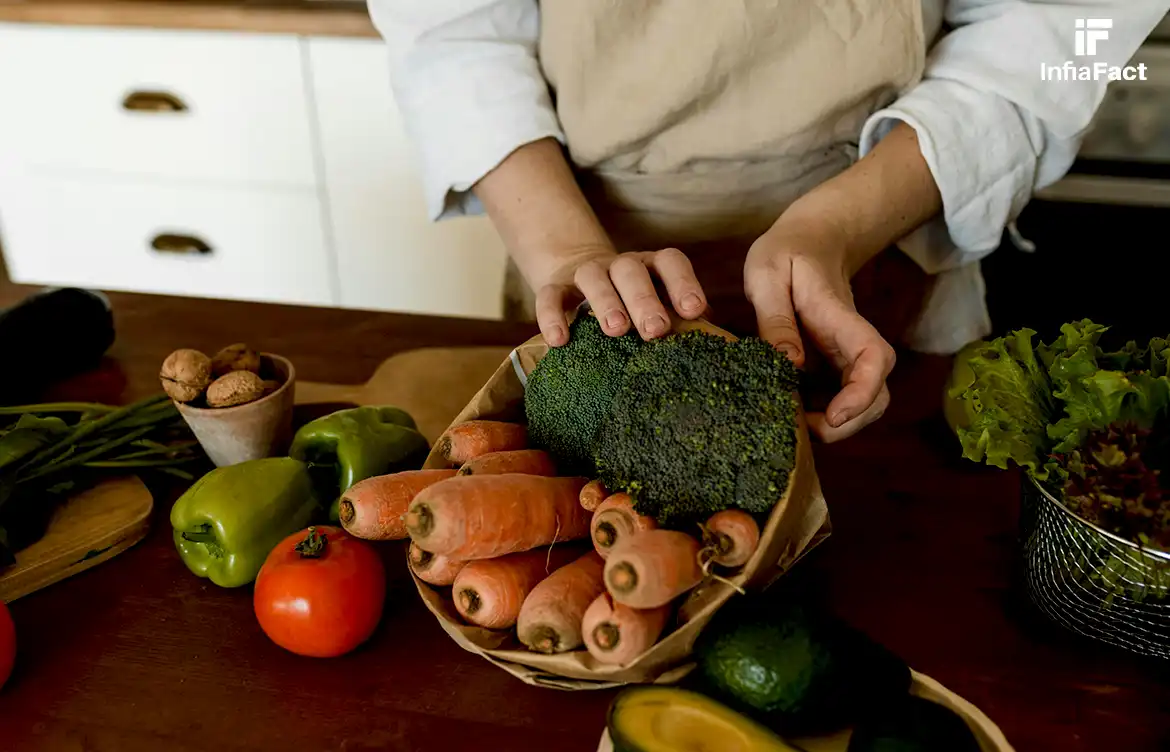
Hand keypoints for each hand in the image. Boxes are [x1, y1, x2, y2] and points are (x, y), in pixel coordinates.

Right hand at [533, 247, 708, 346]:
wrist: (579, 279)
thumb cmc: (633, 303)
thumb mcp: (658, 305)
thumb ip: (681, 320)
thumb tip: (715, 344)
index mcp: (651, 267)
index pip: (670, 262)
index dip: (683, 283)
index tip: (694, 310)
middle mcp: (621, 265)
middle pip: (632, 270)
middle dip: (644, 299)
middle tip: (655, 330)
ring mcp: (587, 273)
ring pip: (594, 277)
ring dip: (605, 302)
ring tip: (615, 330)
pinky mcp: (555, 286)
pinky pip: (550, 296)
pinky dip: (552, 316)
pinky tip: (559, 341)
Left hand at [744, 223, 895, 442]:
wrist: (814, 237)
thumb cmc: (787, 252)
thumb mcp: (767, 274)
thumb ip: (775, 318)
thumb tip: (789, 364)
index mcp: (839, 316)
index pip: (873, 356)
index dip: (862, 393)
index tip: (834, 416)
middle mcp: (851, 339)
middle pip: (878, 391)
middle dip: (851, 422)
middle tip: (805, 432)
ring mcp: (846, 352)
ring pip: (867, 398)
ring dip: (841, 424)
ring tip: (797, 427)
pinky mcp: (836, 360)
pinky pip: (844, 394)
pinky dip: (827, 414)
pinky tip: (794, 413)